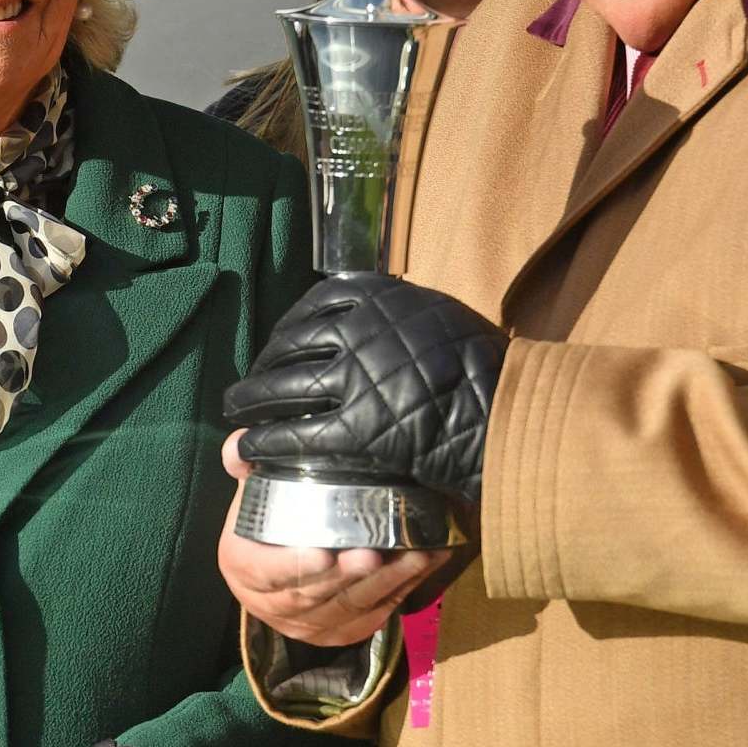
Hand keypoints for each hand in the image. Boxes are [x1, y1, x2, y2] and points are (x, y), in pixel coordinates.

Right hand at [218, 437, 446, 644]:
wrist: (271, 570)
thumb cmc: (263, 525)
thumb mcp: (252, 492)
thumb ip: (247, 465)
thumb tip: (240, 443)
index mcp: (243, 568)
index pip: (266, 570)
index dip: (295, 565)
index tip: (324, 551)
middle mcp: (272, 604)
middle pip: (313, 594)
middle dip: (348, 575)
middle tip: (375, 553)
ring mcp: (306, 624)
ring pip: (348, 608)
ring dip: (386, 583)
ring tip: (415, 555)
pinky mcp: (338, 633)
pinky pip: (372, 617)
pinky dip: (401, 593)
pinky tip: (424, 568)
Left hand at [226, 274, 505, 501]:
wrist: (510, 412)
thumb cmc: (482, 365)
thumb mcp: (437, 314)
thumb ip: (397, 313)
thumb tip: (365, 311)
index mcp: (379, 296)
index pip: (315, 305)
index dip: (287, 330)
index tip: (279, 347)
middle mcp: (360, 329)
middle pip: (290, 345)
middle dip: (262, 368)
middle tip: (247, 388)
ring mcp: (356, 378)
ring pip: (283, 389)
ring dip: (251, 403)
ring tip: (236, 416)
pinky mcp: (358, 428)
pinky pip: (297, 436)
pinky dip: (266, 444)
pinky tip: (251, 450)